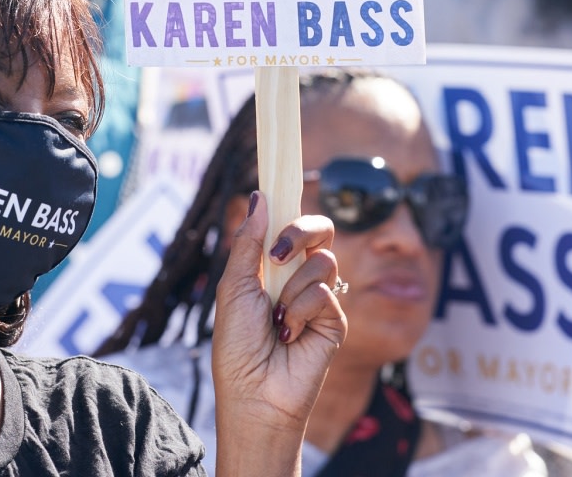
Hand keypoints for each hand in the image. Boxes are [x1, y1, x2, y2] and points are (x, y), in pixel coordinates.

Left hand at [212, 191, 346, 476]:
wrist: (253, 394)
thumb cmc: (236, 347)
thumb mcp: (235, 287)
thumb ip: (248, 242)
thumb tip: (259, 196)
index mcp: (273, 267)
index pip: (290, 225)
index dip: (291, 206)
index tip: (282, 178)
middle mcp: (299, 278)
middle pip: (320, 230)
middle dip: (299, 231)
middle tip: (277, 254)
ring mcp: (320, 298)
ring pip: (323, 260)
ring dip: (291, 289)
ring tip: (277, 320)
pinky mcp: (336, 320)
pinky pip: (325, 292)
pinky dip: (301, 312)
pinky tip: (289, 335)